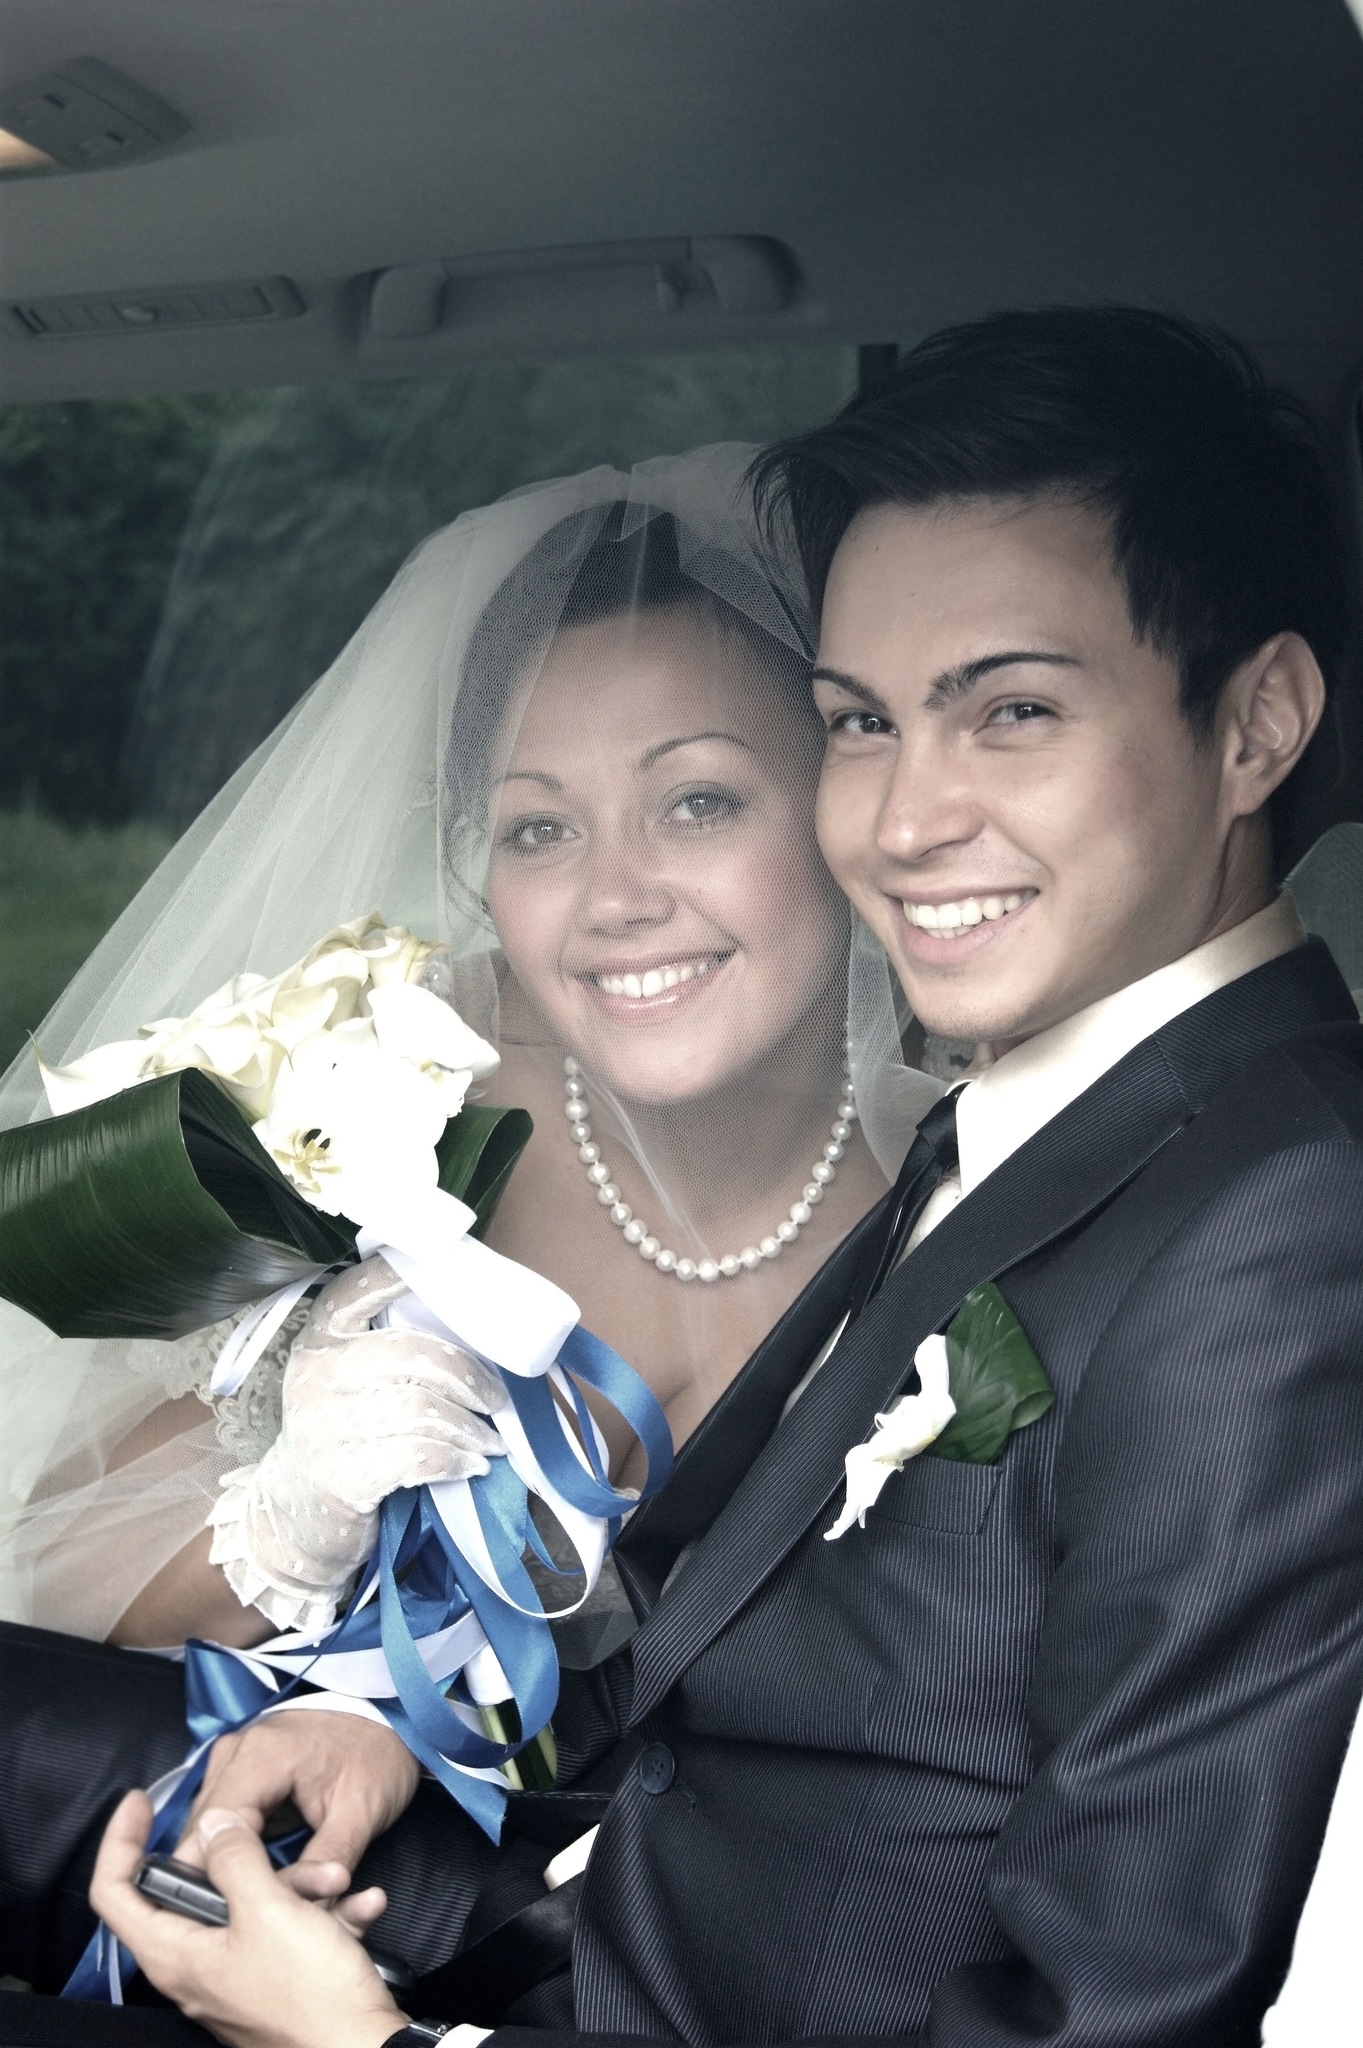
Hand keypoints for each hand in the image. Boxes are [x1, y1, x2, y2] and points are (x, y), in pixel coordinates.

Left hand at [93, 1792, 402, 2047]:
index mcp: (176, 1953)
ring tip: (338, 1881)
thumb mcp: (270, 1909)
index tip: (139, 1801)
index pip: (114, 1893)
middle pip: (197, 1890)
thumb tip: (212, 1823)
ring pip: (254, 1905)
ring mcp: (236, 1974)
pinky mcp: (274, 1980)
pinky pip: (289, 1930)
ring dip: (300, 1884)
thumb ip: (235, 1857)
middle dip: (246, 1855)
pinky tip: (360, 1906)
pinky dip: (322, 1914)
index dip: (120, 1840)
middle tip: (274, 1834)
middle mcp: (197, 1967)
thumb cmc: (310, 1993)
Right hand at [176, 1710, 420, 1902]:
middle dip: (216, 1877)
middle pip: (201, 1831)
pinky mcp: (238, 1771)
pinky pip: (220, 1820)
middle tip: (238, 1920)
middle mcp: (235, 1752)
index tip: (224, 1918)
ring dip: (221, 1865)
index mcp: (262, 1755)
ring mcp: (232, 1759)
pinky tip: (249, 1878)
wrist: (388, 1718)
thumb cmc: (377, 1758)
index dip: (212, 1877)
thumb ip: (328, 1858)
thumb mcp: (363, 1812)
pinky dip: (230, 1850)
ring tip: (247, 1901)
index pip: (213, 1827)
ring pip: (205, 1829)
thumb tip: (302, 1908)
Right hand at [285, 1255, 503, 1511]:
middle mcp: (316, 1374)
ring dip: (469, 1428)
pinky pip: (417, 1457)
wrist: (295, 1515)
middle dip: (468, 1376)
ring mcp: (324, 1426)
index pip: (356, 1290)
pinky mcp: (341, 1476)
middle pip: (411, 1352)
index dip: (399, 1273)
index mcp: (319, 1340)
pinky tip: (470, 1466)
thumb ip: (388, 1350)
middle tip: (496, 1400)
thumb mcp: (345, 1383)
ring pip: (421, 1408)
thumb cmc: (340, 1436)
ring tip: (490, 1441)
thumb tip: (475, 1331)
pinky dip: (455, 1460)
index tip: (450, 1269)